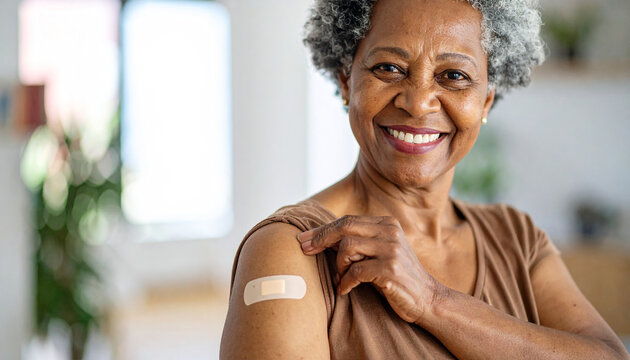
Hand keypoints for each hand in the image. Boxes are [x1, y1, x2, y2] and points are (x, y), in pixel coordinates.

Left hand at [297, 215, 441, 323]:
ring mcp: (392, 249)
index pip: (347, 220)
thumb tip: (319, 238)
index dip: (322, 230)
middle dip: (320, 239)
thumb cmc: (395, 278)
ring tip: (341, 279)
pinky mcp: (391, 269)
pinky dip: (345, 282)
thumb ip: (358, 243)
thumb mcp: (378, 254)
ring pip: (348, 247)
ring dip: (338, 266)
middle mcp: (390, 231)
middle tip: (305, 251)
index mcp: (386, 224)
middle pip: (345, 227)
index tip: (303, 239)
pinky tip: (345, 290)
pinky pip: (356, 271)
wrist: (428, 300)